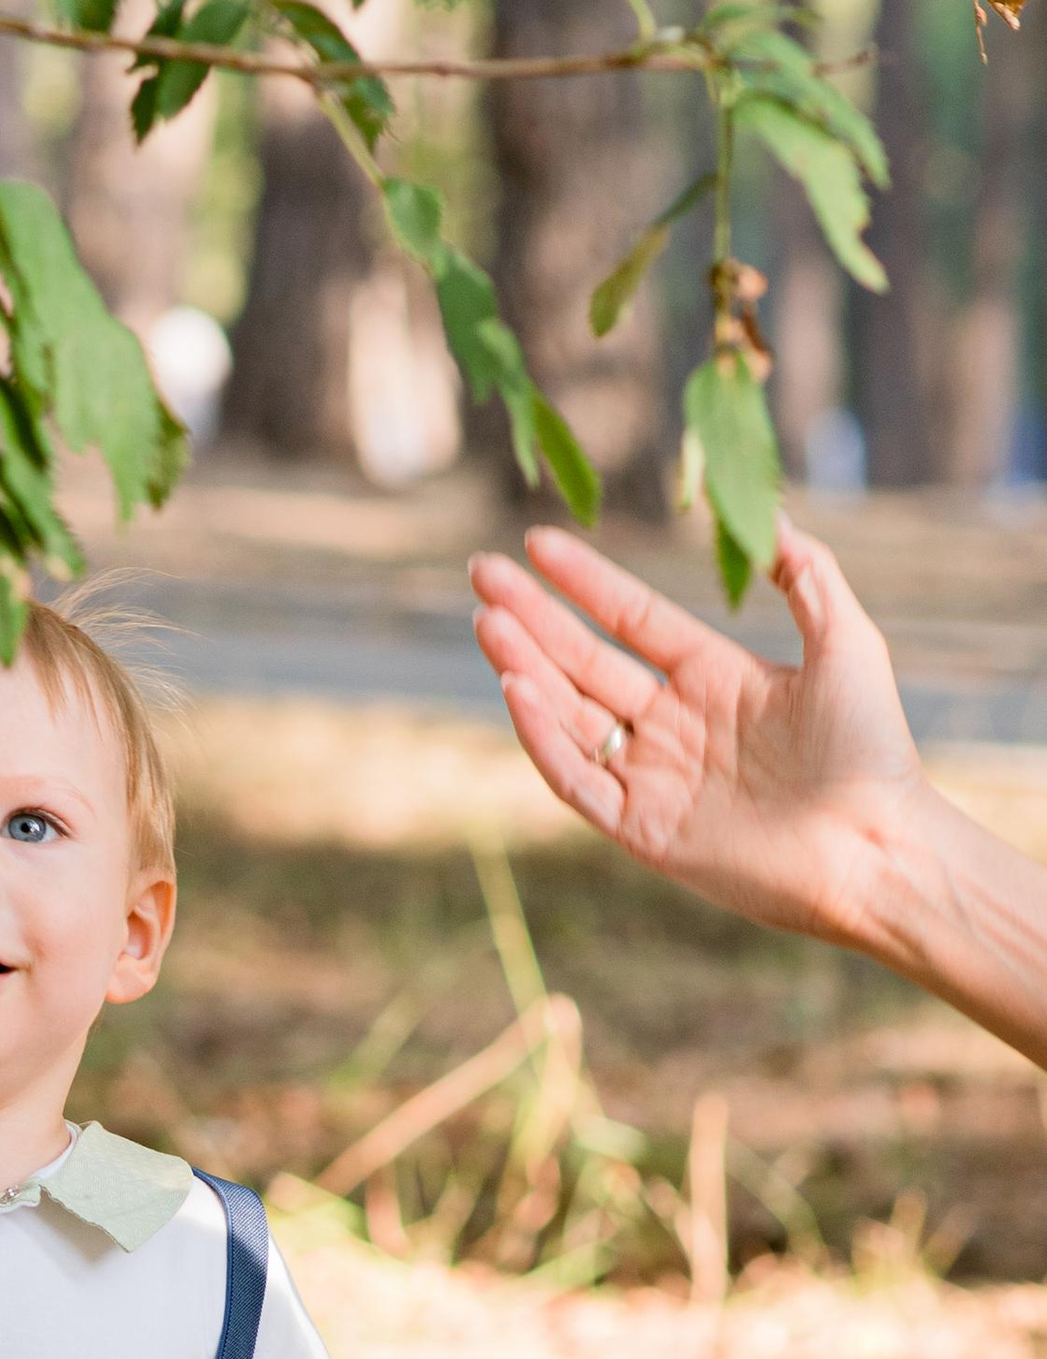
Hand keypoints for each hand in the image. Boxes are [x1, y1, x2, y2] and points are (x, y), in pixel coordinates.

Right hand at [468, 520, 931, 953]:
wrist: (878, 847)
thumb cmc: (871, 748)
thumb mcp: (847, 641)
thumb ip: (807, 574)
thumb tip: (767, 511)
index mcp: (715, 679)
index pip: (631, 619)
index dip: (585, 581)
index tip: (538, 542)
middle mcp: (674, 725)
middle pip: (584, 661)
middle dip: (530, 616)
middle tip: (481, 572)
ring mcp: (654, 779)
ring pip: (569, 714)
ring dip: (524, 667)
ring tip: (487, 622)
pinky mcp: (643, 830)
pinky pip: (577, 779)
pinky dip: (543, 737)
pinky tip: (518, 688)